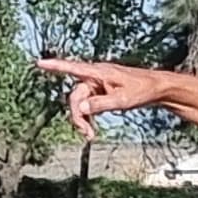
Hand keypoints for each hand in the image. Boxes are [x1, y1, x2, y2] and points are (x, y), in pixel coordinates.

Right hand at [35, 56, 164, 130]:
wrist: (157, 88)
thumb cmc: (142, 89)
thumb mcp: (123, 99)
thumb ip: (101, 103)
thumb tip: (80, 108)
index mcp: (99, 73)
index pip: (72, 68)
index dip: (55, 66)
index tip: (39, 62)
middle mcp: (95, 77)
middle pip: (75, 96)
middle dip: (77, 115)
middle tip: (87, 134)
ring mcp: (98, 85)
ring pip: (80, 103)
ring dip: (82, 119)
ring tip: (91, 135)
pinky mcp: (101, 92)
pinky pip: (88, 105)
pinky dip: (88, 117)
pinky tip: (92, 129)